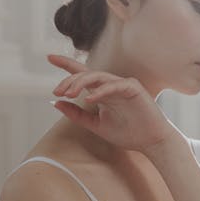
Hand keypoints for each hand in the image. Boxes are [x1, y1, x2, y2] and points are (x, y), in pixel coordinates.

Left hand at [47, 53, 176, 152]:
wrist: (150, 142)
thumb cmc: (128, 133)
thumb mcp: (96, 125)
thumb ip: (77, 115)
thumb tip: (56, 102)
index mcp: (102, 92)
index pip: (82, 74)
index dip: (66, 65)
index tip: (49, 57)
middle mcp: (110, 85)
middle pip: (86, 74)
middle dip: (69, 80)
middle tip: (58, 91)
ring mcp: (122, 84)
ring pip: (97, 76)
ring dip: (81, 83)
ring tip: (70, 93)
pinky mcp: (133, 88)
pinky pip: (114, 85)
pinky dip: (101, 91)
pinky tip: (90, 99)